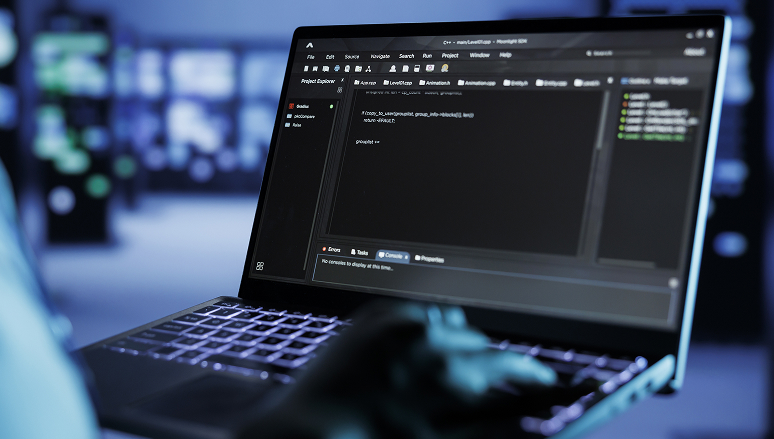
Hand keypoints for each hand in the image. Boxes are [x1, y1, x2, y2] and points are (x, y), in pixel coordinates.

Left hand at [239, 301, 555, 438]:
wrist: (310, 427)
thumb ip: (485, 425)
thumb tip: (524, 422)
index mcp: (448, 372)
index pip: (509, 364)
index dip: (531, 373)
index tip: (542, 378)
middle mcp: (428, 337)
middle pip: (480, 342)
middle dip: (484, 364)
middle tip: (477, 384)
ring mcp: (398, 321)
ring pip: (450, 321)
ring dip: (453, 341)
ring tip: (437, 367)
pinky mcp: (374, 314)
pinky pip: (415, 311)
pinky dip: (421, 329)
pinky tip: (410, 351)